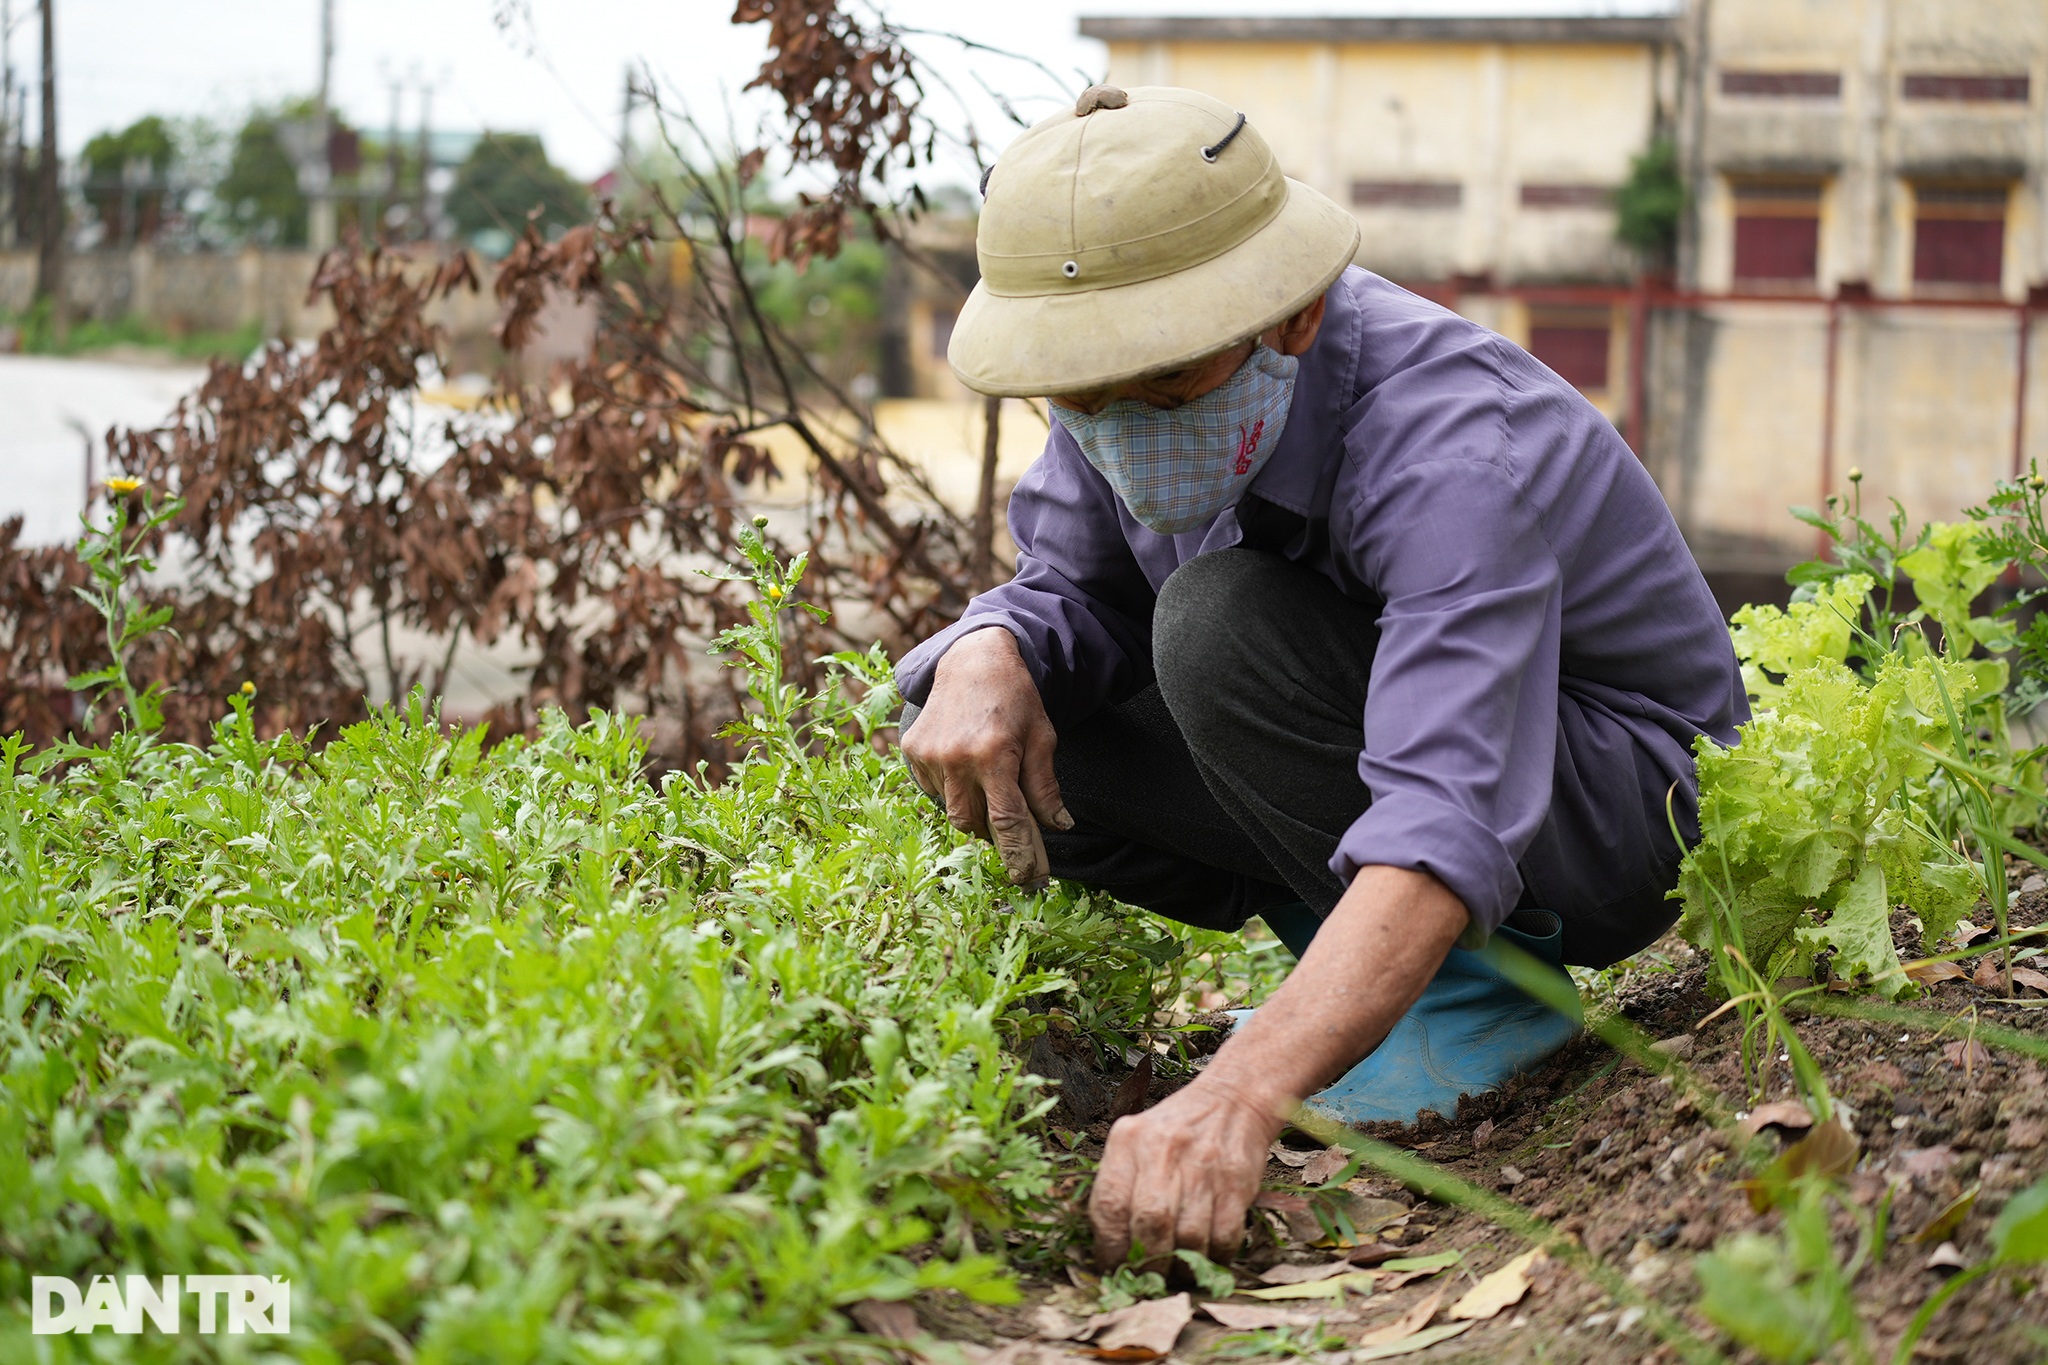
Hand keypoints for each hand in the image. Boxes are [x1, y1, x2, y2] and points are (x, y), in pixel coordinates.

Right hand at [901, 626, 1072, 885]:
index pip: (1008, 823)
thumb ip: (1045, 786)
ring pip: (954, 811)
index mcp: (994, 755)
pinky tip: (966, 767)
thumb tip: (1058, 826)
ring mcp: (929, 755)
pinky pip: (935, 791)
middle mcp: (956, 758)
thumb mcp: (1042, 737)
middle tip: (1014, 823)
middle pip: (976, 824)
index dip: (1022, 855)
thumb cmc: (1016, 698)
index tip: (1033, 879)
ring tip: (990, 783)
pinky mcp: (912, 750)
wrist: (973, 659)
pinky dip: (955, 791)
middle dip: (997, 831)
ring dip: (976, 810)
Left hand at [1090, 1074, 1280, 1269]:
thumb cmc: (1175, 1129)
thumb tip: (1108, 1245)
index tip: (1113, 1266)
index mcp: (1128, 1141)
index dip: (1109, 1247)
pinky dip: (1215, 1258)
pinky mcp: (1236, 1183)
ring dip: (1182, 1266)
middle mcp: (1163, 1152)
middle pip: (1150, 1225)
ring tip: (1177, 1271)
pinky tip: (1207, 1258)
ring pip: (1189, 1238)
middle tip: (1147, 1278)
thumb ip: (1119, 1182)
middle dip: (1147, 1264)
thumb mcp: (1135, 1138)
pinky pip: (1224, 1237)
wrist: (1232, 1100)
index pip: (1108, 1205)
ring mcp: (1202, 1168)